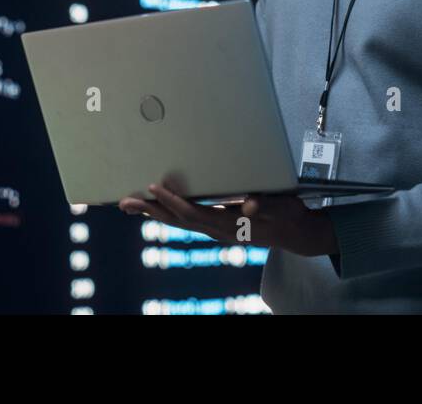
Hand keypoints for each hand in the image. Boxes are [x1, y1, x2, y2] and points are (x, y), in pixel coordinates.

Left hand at [118, 181, 338, 256]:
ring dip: (154, 214)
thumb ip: (263, 204)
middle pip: (178, 221)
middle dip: (151, 211)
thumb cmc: (287, 215)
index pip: (194, 213)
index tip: (154, 187)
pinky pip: (187, 222)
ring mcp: (217, 232)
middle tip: (125, 202)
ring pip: (179, 223)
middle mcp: (219, 231)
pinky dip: (168, 215)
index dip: (173, 201)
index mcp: (230, 224)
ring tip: (131, 205)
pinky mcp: (217, 228)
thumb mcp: (280, 206)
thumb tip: (248, 204)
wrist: (296, 234)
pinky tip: (157, 209)